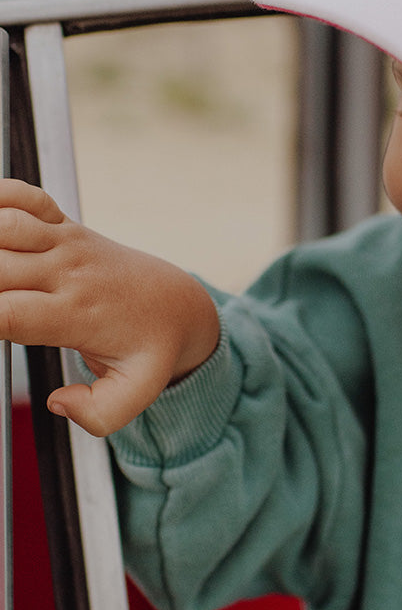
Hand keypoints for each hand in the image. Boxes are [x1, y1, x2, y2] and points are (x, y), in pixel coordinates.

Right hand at [0, 179, 219, 435]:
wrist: (176, 304)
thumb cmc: (152, 346)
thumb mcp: (138, 391)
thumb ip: (102, 413)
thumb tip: (58, 403)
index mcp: (76, 314)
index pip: (8, 313)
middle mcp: (68, 273)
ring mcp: (66, 245)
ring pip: (5, 225)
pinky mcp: (64, 227)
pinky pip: (25, 197)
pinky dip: (2, 196)